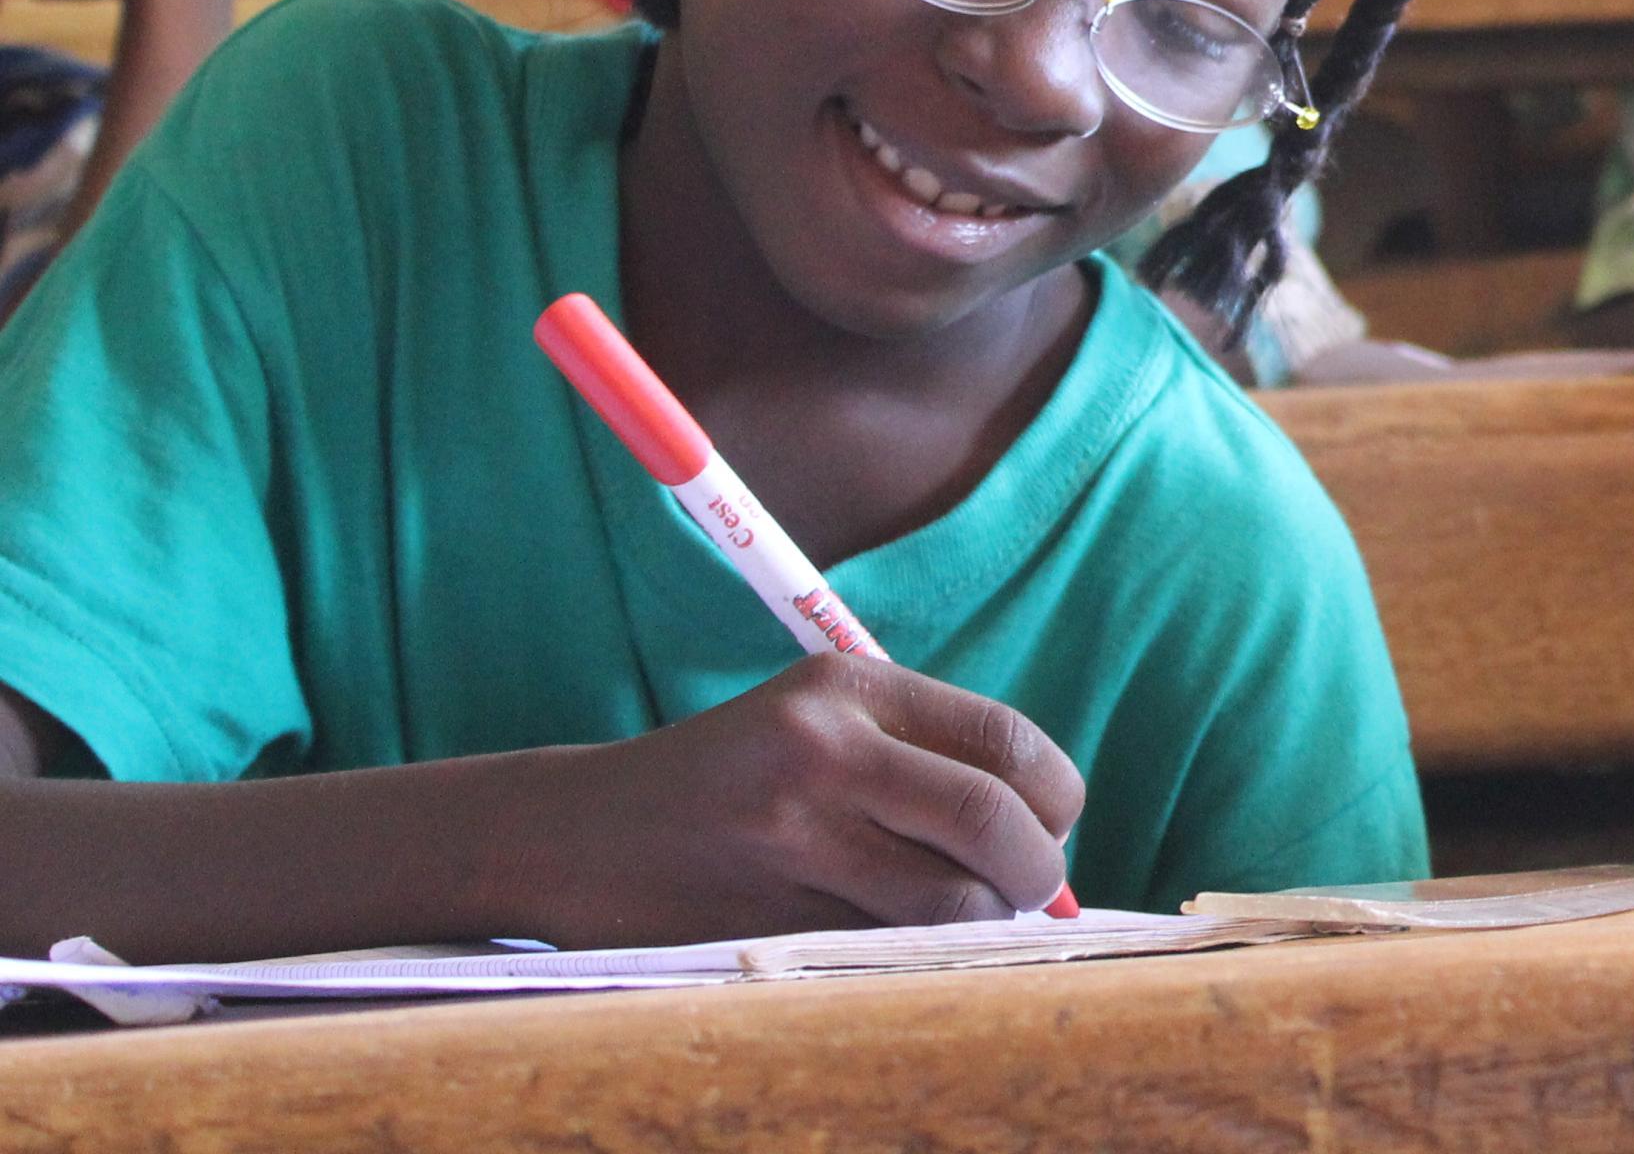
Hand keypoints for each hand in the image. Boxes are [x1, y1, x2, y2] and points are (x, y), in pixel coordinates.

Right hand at [517, 655, 1085, 945]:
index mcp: (852, 683)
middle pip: (994, 822)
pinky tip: (878, 935)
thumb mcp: (826, 728)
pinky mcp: (760, 910)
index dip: (1056, 802)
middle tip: (1028, 896)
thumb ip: (933, 766)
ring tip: (954, 916)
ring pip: (947, 900)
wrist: (575, 832)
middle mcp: (823, 746)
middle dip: (1034, 875)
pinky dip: (909, 953)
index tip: (1050, 834)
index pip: (1009, 745)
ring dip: (976, 924)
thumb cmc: (736, 782)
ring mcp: (788, 831)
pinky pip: (882, 946)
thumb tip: (1054, 845)